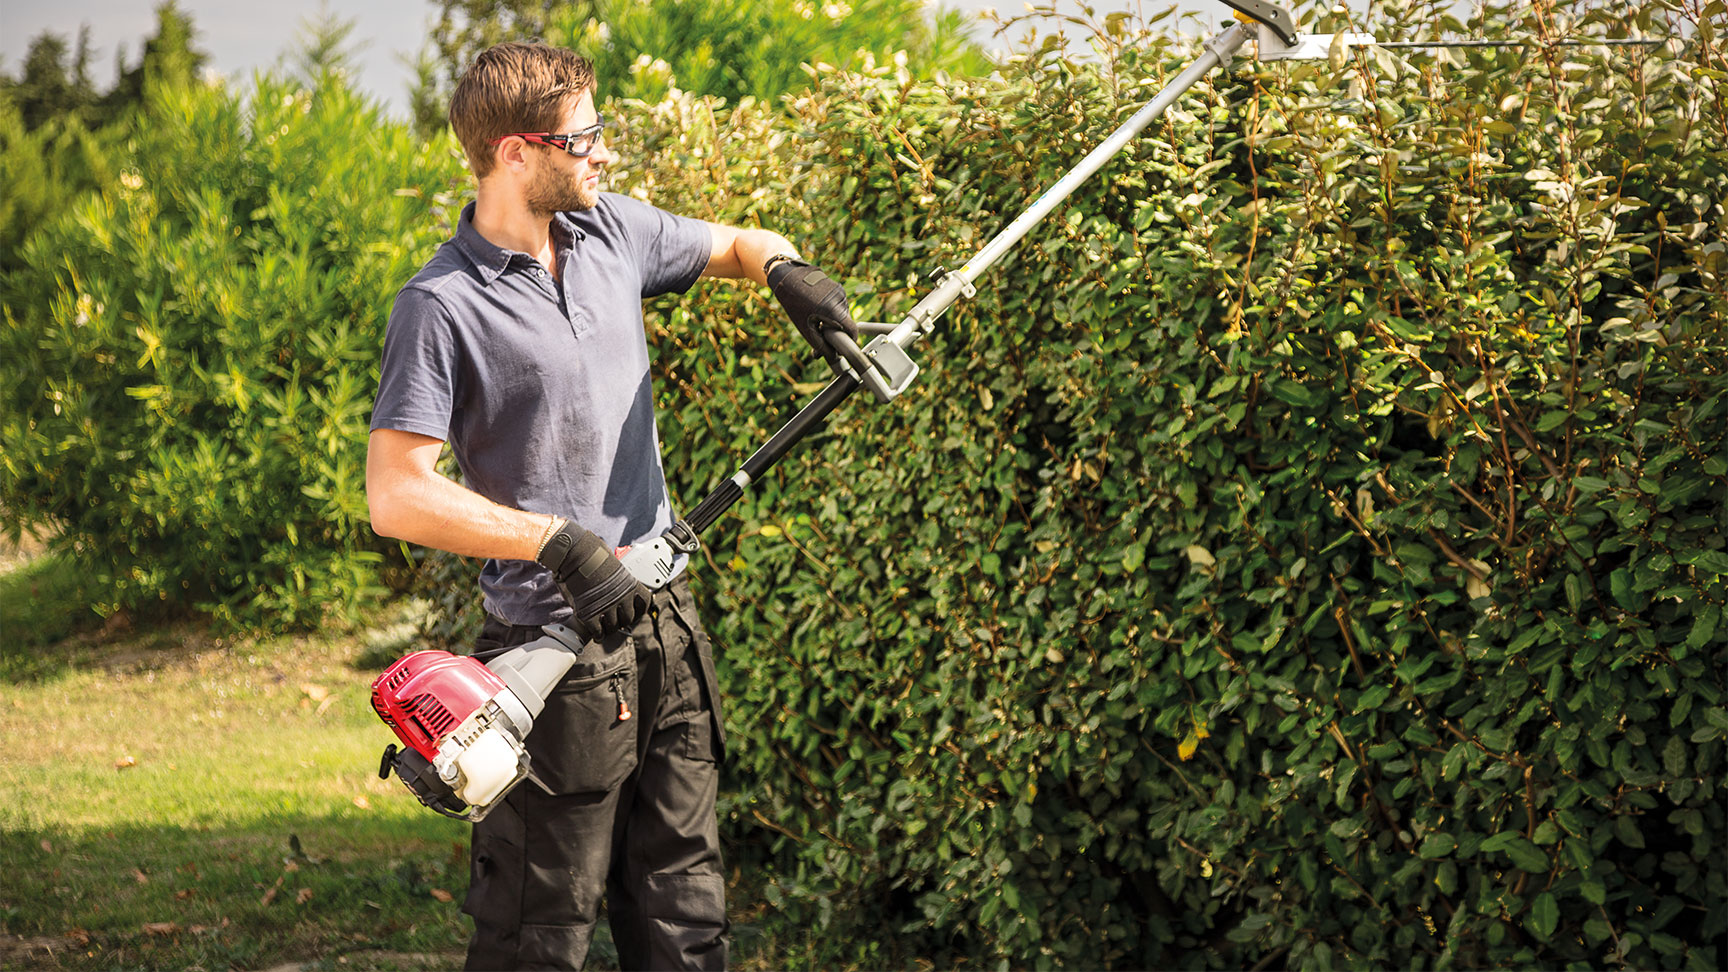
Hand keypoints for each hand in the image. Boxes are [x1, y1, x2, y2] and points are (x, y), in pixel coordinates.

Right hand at [535, 519, 650, 640]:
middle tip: (614, 621)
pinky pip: (598, 632)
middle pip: (627, 619)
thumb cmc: (592, 553)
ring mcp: (606, 606)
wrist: (575, 552)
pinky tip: (596, 633)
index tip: (632, 612)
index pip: (644, 604)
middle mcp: (622, 597)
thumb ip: (617, 580)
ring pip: (612, 627)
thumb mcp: (613, 565)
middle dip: (621, 621)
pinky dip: (597, 634)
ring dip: (608, 629)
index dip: (638, 610)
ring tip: (603, 628)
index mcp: (630, 584)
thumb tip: (615, 585)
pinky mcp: (590, 614)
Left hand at [766, 257, 860, 371]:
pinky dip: (832, 309)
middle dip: (837, 330)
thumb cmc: (794, 302)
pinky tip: (818, 306)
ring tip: (816, 315)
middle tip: (821, 331)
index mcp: (833, 309)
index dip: (851, 340)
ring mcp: (840, 291)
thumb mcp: (806, 328)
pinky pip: (839, 304)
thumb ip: (820, 345)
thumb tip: (831, 356)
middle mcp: (840, 299)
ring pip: (842, 313)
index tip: (847, 347)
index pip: (852, 330)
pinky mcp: (837, 286)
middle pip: (846, 322)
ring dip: (834, 319)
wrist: (788, 277)